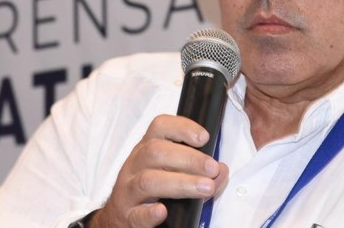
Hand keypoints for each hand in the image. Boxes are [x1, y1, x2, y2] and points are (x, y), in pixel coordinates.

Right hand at [90, 114, 228, 227]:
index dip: (182, 127)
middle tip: (212, 168)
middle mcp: (135, 165)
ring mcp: (127, 191)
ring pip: (147, 181)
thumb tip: (221, 170)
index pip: (159, 127)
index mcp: (147, 148)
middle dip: (188, 158)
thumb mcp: (173, 172)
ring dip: (180, 183)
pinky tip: (163, 211)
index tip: (204, 137)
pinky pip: (136, 214)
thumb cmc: (153, 188)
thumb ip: (199, 170)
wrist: (121, 217)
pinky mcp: (126, 216)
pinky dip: (149, 213)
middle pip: (155, 152)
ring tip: (205, 188)